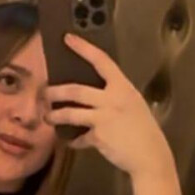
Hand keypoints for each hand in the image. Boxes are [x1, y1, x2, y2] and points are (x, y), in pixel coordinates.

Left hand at [44, 33, 174, 177]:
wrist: (150, 156)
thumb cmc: (143, 130)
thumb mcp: (133, 104)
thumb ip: (115, 96)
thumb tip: (93, 94)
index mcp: (123, 87)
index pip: (101, 61)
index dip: (83, 48)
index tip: (68, 38)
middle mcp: (112, 99)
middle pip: (76, 90)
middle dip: (56, 91)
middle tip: (44, 92)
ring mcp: (104, 118)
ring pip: (71, 114)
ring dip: (55, 115)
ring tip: (47, 116)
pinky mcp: (98, 137)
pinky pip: (80, 138)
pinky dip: (74, 141)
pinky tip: (70, 142)